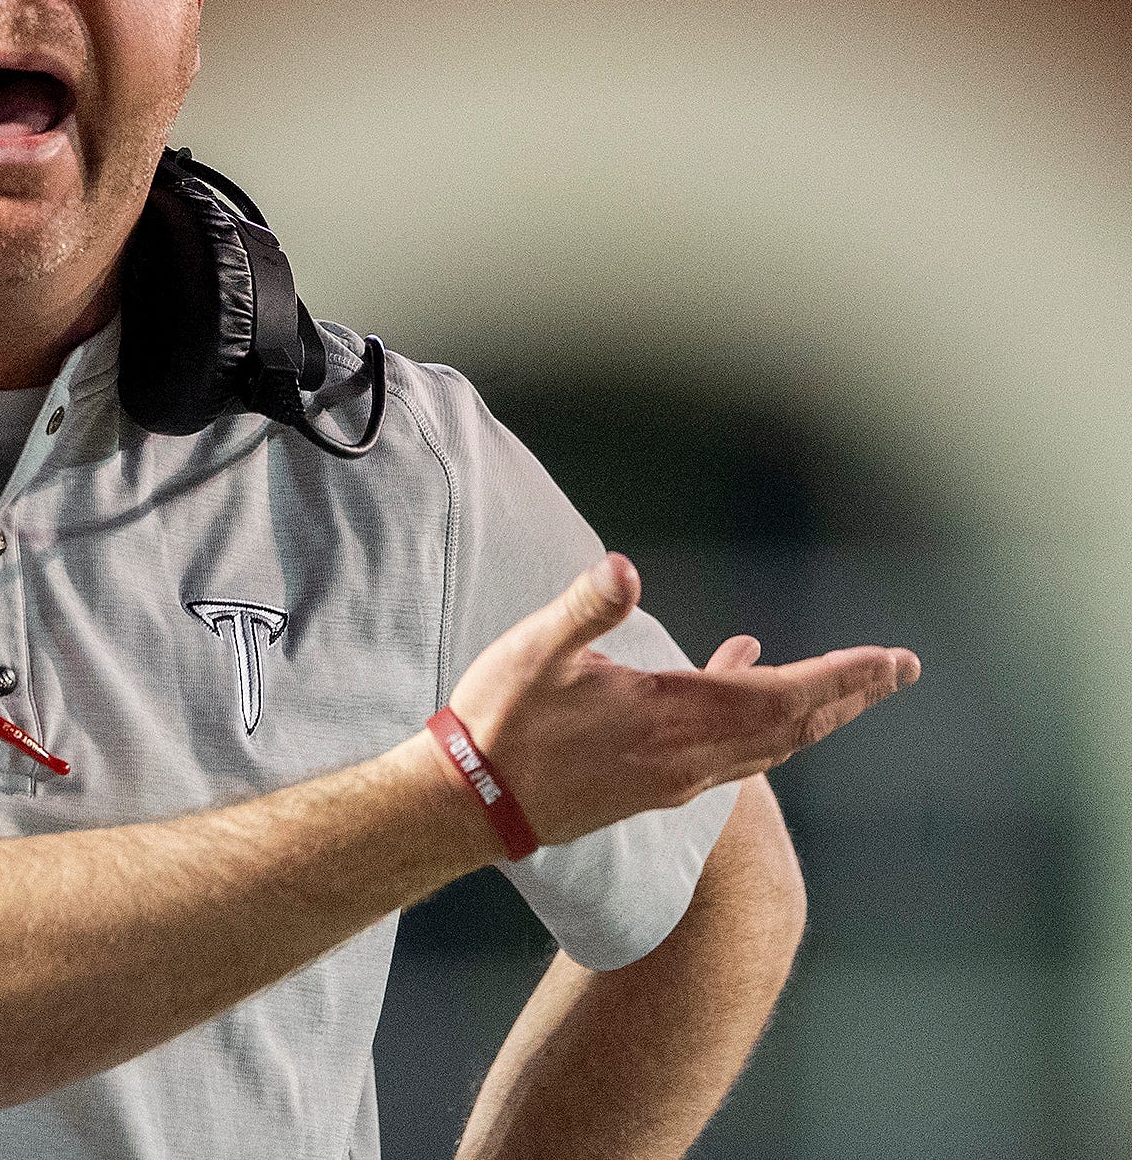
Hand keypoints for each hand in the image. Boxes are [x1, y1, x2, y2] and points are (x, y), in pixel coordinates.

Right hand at [438, 553, 919, 848]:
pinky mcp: (653, 784)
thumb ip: (586, 608)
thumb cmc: (502, 721)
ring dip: (813, 712)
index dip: (841, 678)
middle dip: (849, 695)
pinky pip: (731, 751)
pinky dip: (757, 717)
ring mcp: (674, 777)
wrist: (472, 804)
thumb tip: (624, 568)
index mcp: (672, 718)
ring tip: (848, 682)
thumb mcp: (536, 652)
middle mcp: (688, 757)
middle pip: (792, 728)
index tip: (892, 662)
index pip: (781, 698)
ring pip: (767, 745)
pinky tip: (737, 676)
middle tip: (899, 670)